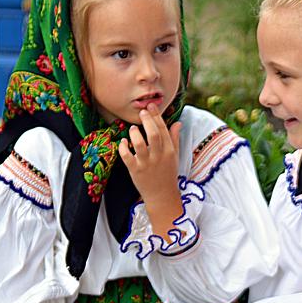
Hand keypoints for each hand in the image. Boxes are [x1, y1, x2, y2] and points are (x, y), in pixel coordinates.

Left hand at [118, 104, 182, 238]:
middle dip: (147, 120)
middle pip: (153, 134)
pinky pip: (127, 156)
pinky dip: (124, 147)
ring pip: (140, 144)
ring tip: (133, 129)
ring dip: (135, 133)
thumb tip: (178, 122)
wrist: (162, 196)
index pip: (163, 129)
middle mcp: (158, 156)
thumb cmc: (168, 174)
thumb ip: (175, 138)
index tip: (150, 106)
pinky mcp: (135, 171)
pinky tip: (123, 142)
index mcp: (169, 151)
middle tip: (141, 112)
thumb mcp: (175, 156)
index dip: (156, 116)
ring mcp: (146, 164)